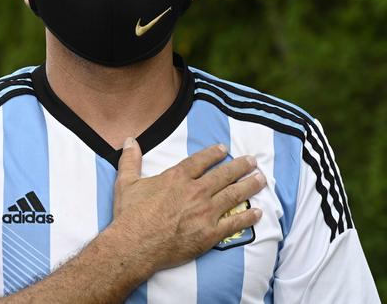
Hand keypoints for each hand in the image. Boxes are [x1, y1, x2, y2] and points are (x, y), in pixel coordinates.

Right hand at [111, 138, 264, 274]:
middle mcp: (195, 191)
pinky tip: (258, 212)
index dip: (213, 153)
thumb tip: (129, 140)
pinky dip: (248, 217)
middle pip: (223, 175)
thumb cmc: (130, 215)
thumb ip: (130, 160)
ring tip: (261, 179)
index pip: (200, 160)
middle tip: (253, 161)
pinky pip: (234, 223)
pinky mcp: (209, 234)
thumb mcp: (126, 183)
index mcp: (176, 178)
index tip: (224, 149)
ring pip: (233, 195)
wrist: (134, 245)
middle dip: (240, 166)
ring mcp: (205, 212)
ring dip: (249, 186)